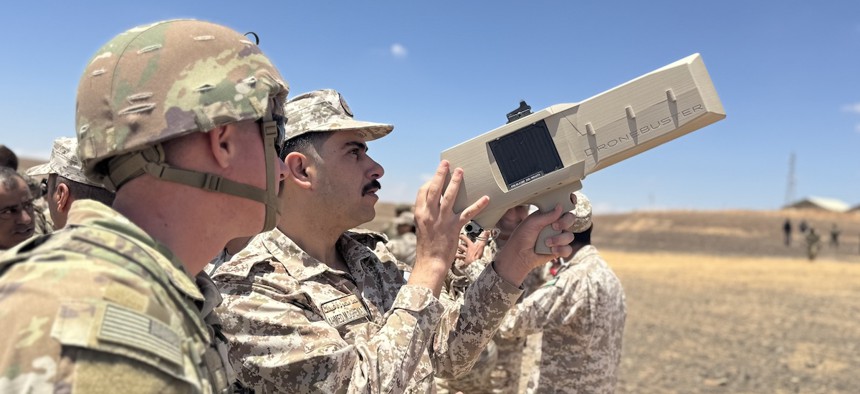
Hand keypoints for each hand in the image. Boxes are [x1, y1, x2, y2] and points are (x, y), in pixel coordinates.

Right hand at [409, 161, 488, 295]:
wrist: (430, 262)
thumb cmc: (427, 245)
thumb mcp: (422, 226)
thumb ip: (427, 213)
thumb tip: (435, 202)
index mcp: (420, 213)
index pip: (423, 191)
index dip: (430, 182)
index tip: (437, 176)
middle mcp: (430, 215)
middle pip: (435, 190)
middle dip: (441, 174)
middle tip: (446, 163)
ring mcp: (442, 221)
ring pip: (449, 197)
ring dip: (456, 183)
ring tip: (461, 172)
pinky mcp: (454, 228)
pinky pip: (467, 213)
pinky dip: (477, 205)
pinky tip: (485, 198)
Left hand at [455, 231, 489, 264]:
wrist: (475, 264)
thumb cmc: (477, 255)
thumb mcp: (482, 245)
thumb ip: (485, 238)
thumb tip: (487, 231)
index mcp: (471, 246)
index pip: (466, 240)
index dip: (463, 237)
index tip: (459, 235)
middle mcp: (467, 251)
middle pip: (462, 247)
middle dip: (459, 246)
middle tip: (456, 244)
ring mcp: (466, 257)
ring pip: (460, 254)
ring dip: (458, 254)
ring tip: (455, 254)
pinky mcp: (466, 262)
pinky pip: (462, 262)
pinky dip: (460, 262)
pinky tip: (458, 262)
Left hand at [493, 204, 574, 284]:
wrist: (519, 255)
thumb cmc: (522, 237)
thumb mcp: (532, 222)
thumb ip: (547, 215)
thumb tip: (560, 206)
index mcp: (548, 216)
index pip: (562, 208)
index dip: (568, 206)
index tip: (567, 205)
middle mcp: (555, 226)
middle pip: (570, 219)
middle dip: (565, 222)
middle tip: (554, 226)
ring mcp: (558, 238)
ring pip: (570, 236)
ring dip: (559, 239)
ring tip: (547, 243)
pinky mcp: (559, 250)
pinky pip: (568, 249)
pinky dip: (561, 250)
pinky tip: (552, 250)